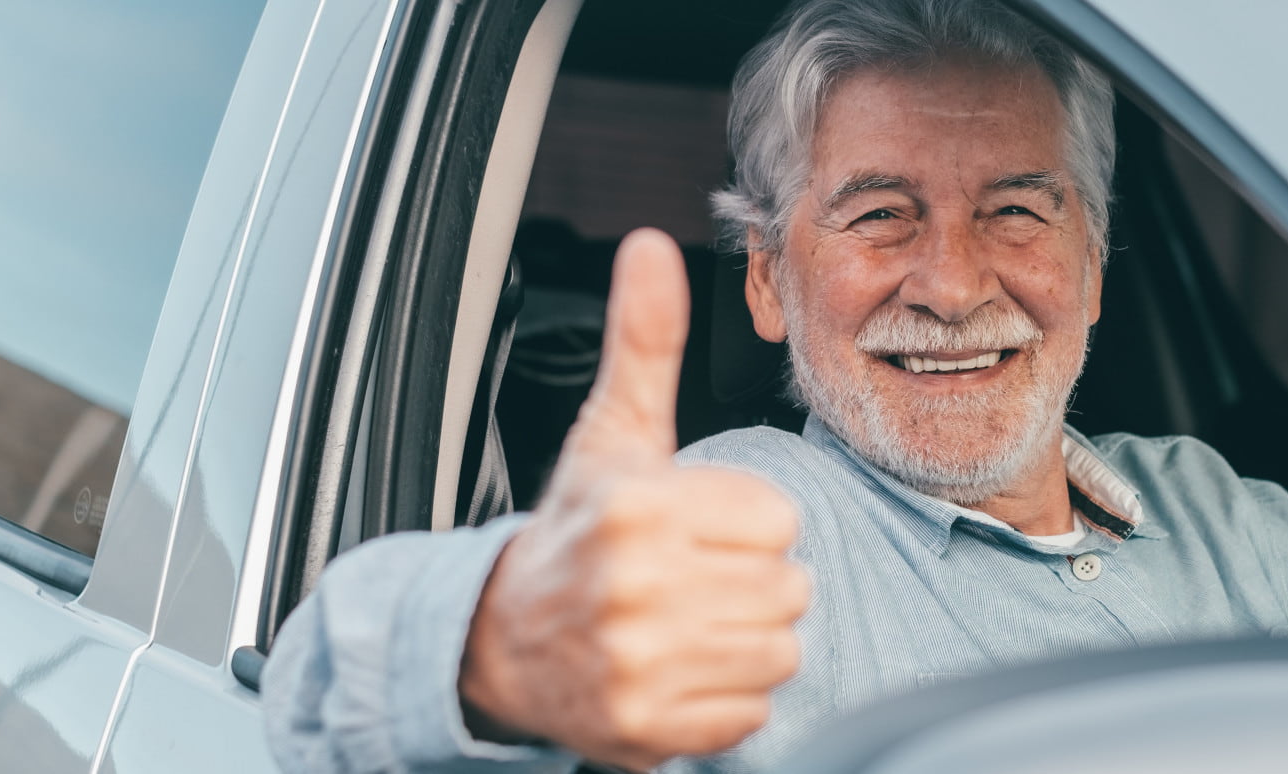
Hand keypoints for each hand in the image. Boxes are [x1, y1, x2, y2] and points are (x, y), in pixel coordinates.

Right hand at [459, 228, 809, 770]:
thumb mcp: (612, 432)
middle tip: (691, 576)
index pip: (778, 520)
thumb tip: (651, 247)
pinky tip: (678, 668)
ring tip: (688, 620)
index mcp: (637, 509)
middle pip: (788, 588)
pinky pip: (751, 712)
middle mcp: (634, 590)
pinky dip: (725, 698)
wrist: (500, 639)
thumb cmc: (576, 528)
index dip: (745, 523)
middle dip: (750, 581)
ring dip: (745, 639)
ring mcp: (639, 667)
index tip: (696, 527)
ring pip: (779, 651)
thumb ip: (645, 342)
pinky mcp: (647, 729)